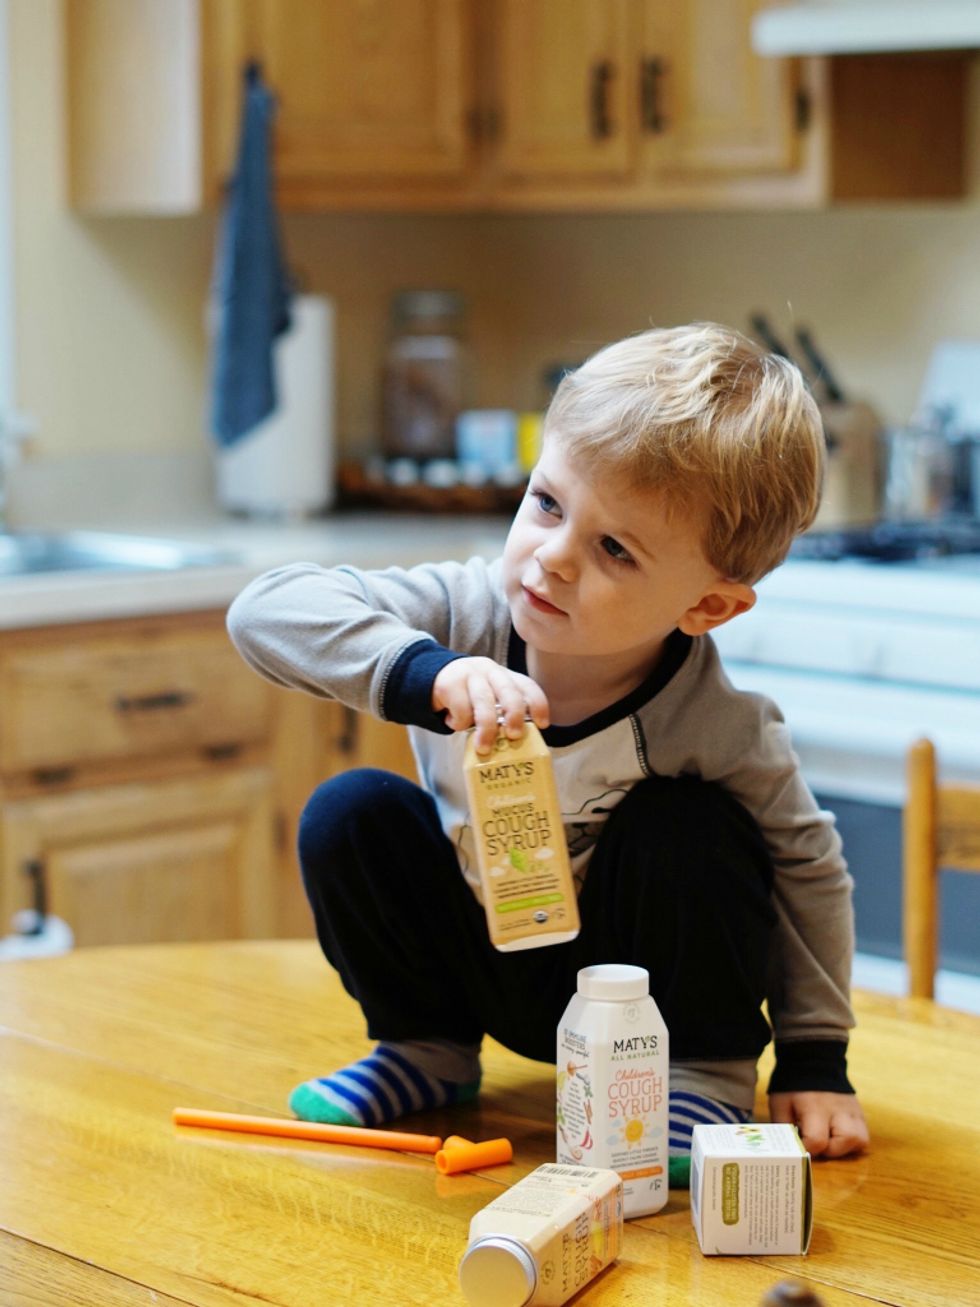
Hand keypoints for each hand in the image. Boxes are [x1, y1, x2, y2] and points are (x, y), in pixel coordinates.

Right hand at [432, 657, 549, 753]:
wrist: (428, 677)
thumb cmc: (466, 696)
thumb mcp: (487, 696)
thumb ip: (500, 711)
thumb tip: (516, 744)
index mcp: (504, 675)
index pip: (527, 685)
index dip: (537, 704)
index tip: (542, 724)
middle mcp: (490, 671)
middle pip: (509, 691)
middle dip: (514, 715)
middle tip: (514, 736)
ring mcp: (470, 675)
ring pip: (484, 703)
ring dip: (486, 729)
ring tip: (483, 749)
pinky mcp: (449, 683)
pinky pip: (460, 709)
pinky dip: (458, 724)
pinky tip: (453, 723)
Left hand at [768, 1090, 869, 1158]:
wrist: (812, 1060)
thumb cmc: (793, 1085)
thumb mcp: (780, 1103)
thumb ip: (783, 1126)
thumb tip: (786, 1149)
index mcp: (815, 1107)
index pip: (817, 1140)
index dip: (807, 1150)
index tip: (800, 1149)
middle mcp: (838, 1109)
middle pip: (847, 1140)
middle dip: (831, 1151)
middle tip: (818, 1145)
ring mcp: (852, 1110)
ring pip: (861, 1139)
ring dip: (845, 1148)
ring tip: (830, 1142)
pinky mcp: (858, 1111)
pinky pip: (864, 1134)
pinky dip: (852, 1141)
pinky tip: (838, 1136)